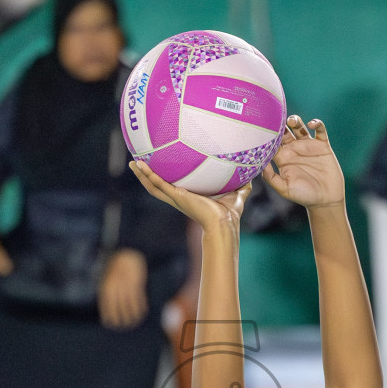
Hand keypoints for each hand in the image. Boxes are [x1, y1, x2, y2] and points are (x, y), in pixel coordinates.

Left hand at [98, 249, 148, 329]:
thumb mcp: (108, 280)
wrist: (128, 256)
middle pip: (118, 307)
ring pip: (130, 304)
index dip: (107, 316)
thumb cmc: (117, 270)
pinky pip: (139, 298)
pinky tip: (142, 311)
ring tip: (134, 321)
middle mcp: (116, 287)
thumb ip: (107, 293)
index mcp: (106, 286)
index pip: (106, 305)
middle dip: (121, 317)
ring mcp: (127, 285)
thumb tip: (107, 310)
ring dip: (132, 314)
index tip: (109, 324)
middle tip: (123, 325)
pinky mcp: (137, 283)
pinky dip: (141, 306)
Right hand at [130, 160, 249, 234]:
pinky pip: (159, 185)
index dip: (163, 178)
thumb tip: (253, 174)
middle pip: (157, 186)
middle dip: (146, 176)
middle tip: (137, 163)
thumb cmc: (229, 214)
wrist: (224, 224)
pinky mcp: (177, 197)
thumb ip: (243, 185)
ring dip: (142, 175)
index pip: (172, 186)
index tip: (157, 168)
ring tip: (133, 163)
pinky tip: (141, 166)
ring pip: (153, 186)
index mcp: (188, 197)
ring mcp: (176, 198)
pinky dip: (149, 175)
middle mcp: (179, 197)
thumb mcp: (236, 193)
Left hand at [261, 116, 344, 209]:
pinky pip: (320, 130)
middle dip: (280, 123)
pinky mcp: (322, 145)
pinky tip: (311, 124)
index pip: (273, 141)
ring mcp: (308, 146)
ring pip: (300, 127)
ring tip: (292, 121)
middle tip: (276, 119)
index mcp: (283, 157)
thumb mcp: (284, 189)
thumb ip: (271, 177)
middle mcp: (294, 149)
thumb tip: (260, 162)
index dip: (268, 134)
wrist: (325, 200)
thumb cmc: (303, 196)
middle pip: (284, 130)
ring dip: (295, 120)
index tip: (262, 127)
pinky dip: (316, 123)